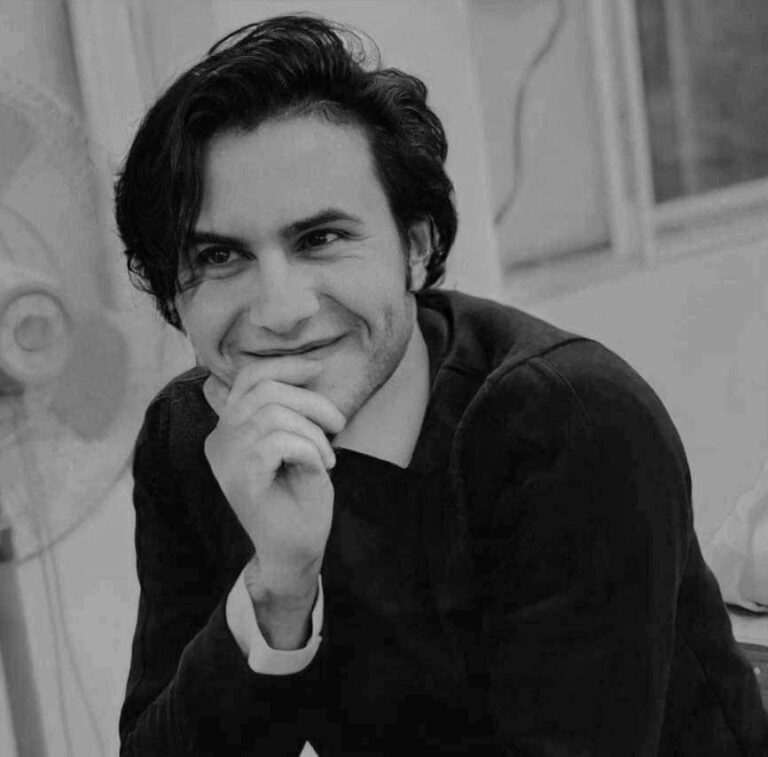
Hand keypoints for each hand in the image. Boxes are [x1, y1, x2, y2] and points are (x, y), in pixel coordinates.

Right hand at [204, 358, 345, 602]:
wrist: (296, 549)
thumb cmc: (299, 496)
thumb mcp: (295, 443)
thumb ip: (287, 411)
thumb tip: (306, 369)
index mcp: (229, 429)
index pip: (248, 378)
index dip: (285, 366)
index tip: (318, 368)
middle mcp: (219, 440)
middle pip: (264, 390)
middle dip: (311, 401)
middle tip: (338, 424)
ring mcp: (226, 459)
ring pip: (273, 413)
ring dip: (313, 431)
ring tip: (328, 456)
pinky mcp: (240, 478)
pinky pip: (280, 441)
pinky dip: (310, 449)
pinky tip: (321, 467)